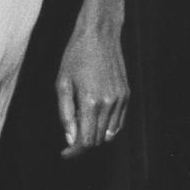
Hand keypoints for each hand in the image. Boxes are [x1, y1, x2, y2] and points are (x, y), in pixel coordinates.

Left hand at [56, 26, 128, 157]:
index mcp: (91, 101)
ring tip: (81, 124)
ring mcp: (121, 100)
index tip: (64, 154)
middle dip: (82, 144)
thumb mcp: (62, 84)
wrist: (99, 35)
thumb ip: (66, 114)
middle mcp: (109, 103)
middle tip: (69, 137)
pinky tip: (94, 119)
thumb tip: (70, 139)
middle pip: (98, 140)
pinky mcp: (127, 95)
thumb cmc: (75, 57)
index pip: (86, 141)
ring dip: (95, 136)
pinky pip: (119, 122)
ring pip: (109, 134)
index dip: (74, 151)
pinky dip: (107, 128)